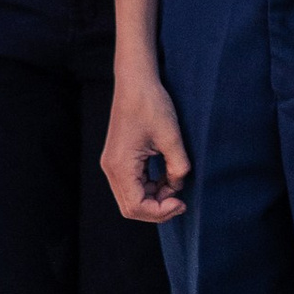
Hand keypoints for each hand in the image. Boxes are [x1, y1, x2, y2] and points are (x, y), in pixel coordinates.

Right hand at [102, 75, 189, 221]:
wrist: (135, 81)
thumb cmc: (150, 104)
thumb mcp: (171, 136)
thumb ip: (178, 165)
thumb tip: (179, 185)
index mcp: (120, 166)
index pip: (136, 207)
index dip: (160, 212)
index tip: (181, 202)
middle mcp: (112, 169)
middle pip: (131, 207)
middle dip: (157, 209)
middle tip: (181, 201)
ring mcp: (114, 165)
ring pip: (132, 198)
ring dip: (155, 198)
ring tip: (175, 183)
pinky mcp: (120, 159)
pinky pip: (134, 184)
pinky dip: (151, 187)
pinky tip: (167, 177)